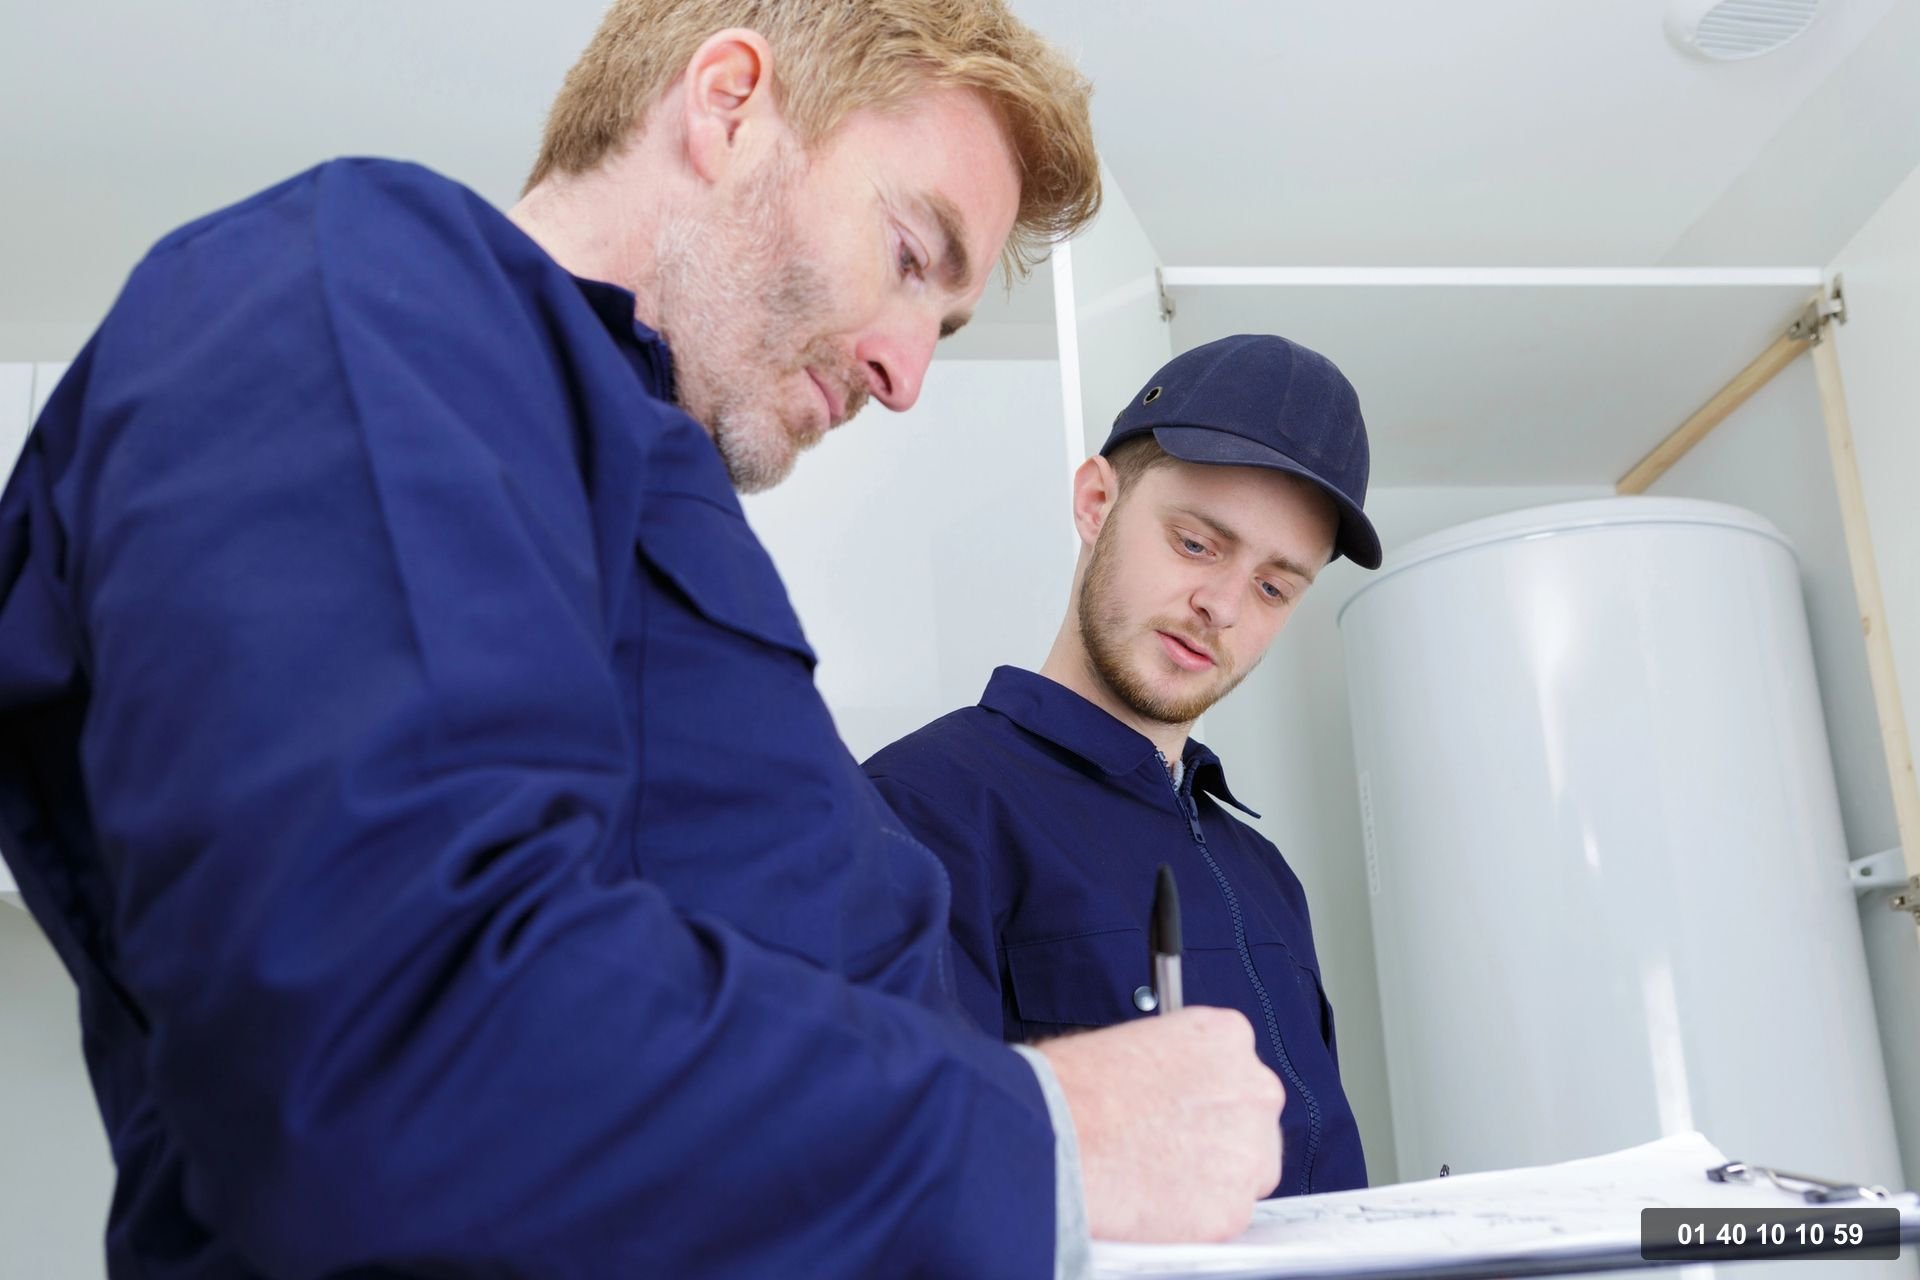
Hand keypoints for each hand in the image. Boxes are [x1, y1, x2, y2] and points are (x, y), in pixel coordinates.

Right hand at [1038, 1006, 1283, 1241]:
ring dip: (1210, 1176)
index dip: (1203, 1092)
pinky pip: (1224, 1215)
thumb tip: (1169, 1086)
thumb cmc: (1073, 1090)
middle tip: (1170, 1144)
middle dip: (1215, 1134)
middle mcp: (1253, 1089)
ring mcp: (1250, 1152)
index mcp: (1226, 1037)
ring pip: (1244, 1171)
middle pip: (1250, 1118)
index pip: (1236, 1067)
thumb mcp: (1132, 1043)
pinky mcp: (1233, 1209)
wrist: (1053, 1138)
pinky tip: (1155, 1201)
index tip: (1183, 1107)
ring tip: (1156, 1174)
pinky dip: (1195, 1216)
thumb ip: (1170, 1064)